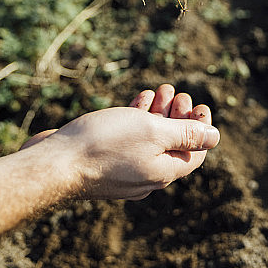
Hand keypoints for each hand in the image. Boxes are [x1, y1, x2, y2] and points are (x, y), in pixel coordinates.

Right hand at [22, 84, 218, 199]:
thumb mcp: (154, 132)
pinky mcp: (101, 162)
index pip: (195, 154)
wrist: (52, 164)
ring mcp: (122, 171)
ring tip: (159, 90)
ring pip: (149, 140)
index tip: (199, 105)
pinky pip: (127, 141)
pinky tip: (137, 101)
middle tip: (176, 93)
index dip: (202, 129)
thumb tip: (215, 137)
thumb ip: (185, 134)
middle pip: (172, 145)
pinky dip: (135, 120)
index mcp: (163, 173)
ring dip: (157, 114)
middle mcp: (145, 176)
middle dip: (178, 116)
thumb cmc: (104, 145)